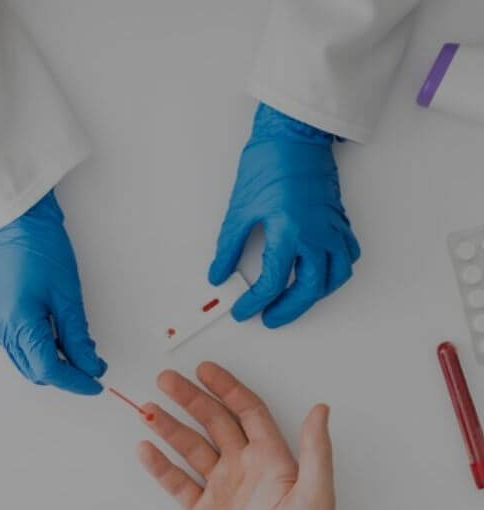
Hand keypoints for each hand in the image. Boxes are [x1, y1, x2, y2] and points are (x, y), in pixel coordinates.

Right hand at [0, 191, 106, 394]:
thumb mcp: (69, 298)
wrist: (22, 226)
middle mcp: (3, 329)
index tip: (95, 383)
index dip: (75, 381)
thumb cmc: (44, 251)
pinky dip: (43, 353)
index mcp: (19, 323)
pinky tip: (62, 344)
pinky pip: (22, 350)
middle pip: (36, 372)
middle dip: (66, 376)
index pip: (48, 370)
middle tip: (93, 369)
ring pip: (28, 364)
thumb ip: (78, 338)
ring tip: (81, 356)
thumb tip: (91, 366)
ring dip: (54, 366)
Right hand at [137, 362, 336, 509]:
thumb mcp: (316, 493)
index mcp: (270, 457)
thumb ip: (315, 449)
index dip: (226, 388)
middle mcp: (243, 466)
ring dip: (169, 427)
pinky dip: (160, 466)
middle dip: (190, 399)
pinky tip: (145, 449)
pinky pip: (178, 483)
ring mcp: (221, 487)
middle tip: (166, 380)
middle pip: (213, 422)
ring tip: (147, 410)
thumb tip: (321, 408)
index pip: (246, 411)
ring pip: (190, 448)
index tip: (204, 370)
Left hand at [209, 104, 359, 327]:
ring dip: (316, 295)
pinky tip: (322, 274)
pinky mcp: (338, 220)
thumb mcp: (240, 209)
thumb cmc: (269, 161)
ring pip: (335, 276)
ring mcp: (330, 227)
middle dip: (289, 309)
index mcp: (288, 230)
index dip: (255, 302)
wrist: (295, 134)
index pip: (272, 282)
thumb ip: (229, 247)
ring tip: (295, 302)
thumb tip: (219, 273)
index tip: (244, 309)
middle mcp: (315, 233)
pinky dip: (336, 271)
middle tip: (270, 318)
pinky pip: (347, 254)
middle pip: (309, 288)